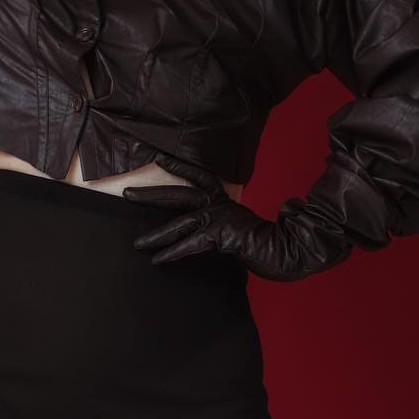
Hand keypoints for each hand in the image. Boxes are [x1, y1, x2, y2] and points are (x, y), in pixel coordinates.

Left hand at [121, 151, 354, 281]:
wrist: (291, 250)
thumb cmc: (267, 243)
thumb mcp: (239, 227)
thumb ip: (223, 223)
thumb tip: (207, 229)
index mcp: (225, 200)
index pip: (199, 178)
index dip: (179, 168)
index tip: (159, 159)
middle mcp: (220, 204)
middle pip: (179, 194)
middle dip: (152, 195)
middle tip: (127, 193)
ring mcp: (220, 218)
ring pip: (180, 222)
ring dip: (156, 234)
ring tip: (136, 243)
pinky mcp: (222, 235)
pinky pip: (191, 243)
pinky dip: (172, 251)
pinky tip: (157, 259)